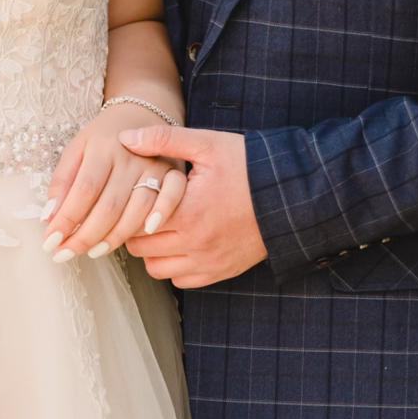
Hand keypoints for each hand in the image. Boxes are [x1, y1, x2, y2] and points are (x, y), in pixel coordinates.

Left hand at [40, 103, 187, 262]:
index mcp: (103, 147)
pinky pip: (170, 201)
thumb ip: (62, 180)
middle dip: (85, 236)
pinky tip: (144, 234)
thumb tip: (48, 216)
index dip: (67, 219)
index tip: (50, 241)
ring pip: (136, 212)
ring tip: (92, 252)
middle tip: (65, 254)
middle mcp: (131, 157)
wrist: (142, 114)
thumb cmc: (104, 137)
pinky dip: (158, 218)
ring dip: (113, 238)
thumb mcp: (77, 148)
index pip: (84, 190)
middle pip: (109, 206)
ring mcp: (155, 167)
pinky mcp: (173, 174)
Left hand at [119, 124, 268, 286]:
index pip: (134, 221)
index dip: (128, 207)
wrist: (291, 195)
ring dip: (152, 250)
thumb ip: (163, 139)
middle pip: (140, 247)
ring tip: (162, 225)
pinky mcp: (220, 271)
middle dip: (136, 228)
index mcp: (188, 212)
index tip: (133, 193)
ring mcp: (208, 262)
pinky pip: (180, 280)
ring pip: (156, 269)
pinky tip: (181, 241)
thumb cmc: (247, 165)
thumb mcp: (207, 144)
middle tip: (145, 208)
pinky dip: (173, 265)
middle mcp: (195, 244)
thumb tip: (125, 138)